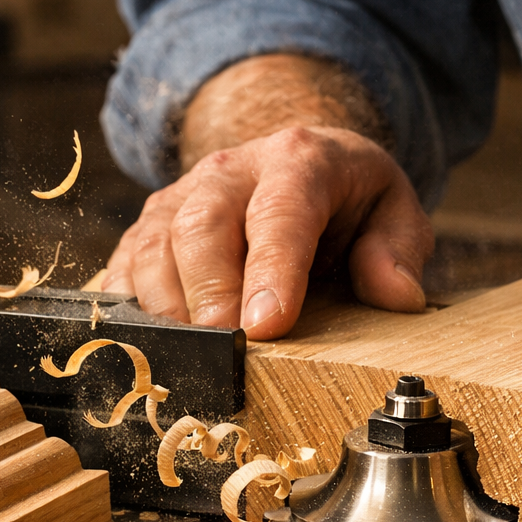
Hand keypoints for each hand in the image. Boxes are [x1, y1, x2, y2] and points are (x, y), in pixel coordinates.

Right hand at [102, 125, 430, 337]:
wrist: (293, 162)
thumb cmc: (346, 200)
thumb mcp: (392, 211)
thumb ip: (398, 249)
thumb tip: (396, 295)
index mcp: (298, 161)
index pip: (280, 212)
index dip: (271, 270)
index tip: (267, 325)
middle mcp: (229, 171)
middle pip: (202, 226)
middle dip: (209, 294)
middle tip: (224, 351)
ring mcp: (180, 195)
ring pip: (153, 246)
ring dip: (165, 308)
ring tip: (188, 359)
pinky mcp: (147, 226)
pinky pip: (123, 265)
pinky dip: (126, 309)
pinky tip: (144, 346)